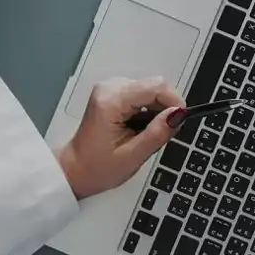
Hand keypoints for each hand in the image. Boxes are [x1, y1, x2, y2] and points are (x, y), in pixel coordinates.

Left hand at [57, 78, 183, 198]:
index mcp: (111, 101)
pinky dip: (146, 111)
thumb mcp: (133, 156)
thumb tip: (178, 115)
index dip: (173, 102)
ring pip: (150, 90)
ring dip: (154, 111)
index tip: (178, 121)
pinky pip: (141, 95)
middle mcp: (109, 89)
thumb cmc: (96, 167)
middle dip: (163, 109)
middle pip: (154, 85)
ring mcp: (110, 89)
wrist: (75, 169)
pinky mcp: (112, 93)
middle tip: (155, 134)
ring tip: (141, 134)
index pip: (156, 86)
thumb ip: (157, 133)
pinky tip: (136, 127)